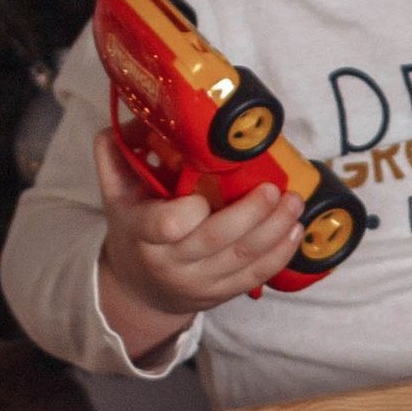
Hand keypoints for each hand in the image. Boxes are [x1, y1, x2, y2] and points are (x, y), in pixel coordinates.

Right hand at [93, 128, 301, 353]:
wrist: (140, 287)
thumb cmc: (134, 230)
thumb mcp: (116, 195)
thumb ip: (117, 154)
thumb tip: (141, 117)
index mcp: (142, 233)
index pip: (167, 225)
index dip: (190, 210)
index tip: (205, 191)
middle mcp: (170, 262)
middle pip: (216, 239)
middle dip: (251, 214)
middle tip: (274, 189)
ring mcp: (198, 281)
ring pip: (242, 258)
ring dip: (275, 230)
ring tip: (295, 202)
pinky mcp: (222, 293)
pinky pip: (256, 275)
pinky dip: (281, 253)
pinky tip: (295, 230)